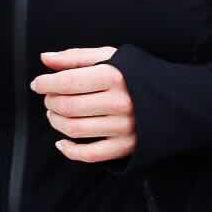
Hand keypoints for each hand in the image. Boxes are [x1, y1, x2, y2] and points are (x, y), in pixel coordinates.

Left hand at [32, 45, 136, 163]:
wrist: (174, 99)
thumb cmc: (136, 75)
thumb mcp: (110, 57)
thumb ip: (76, 57)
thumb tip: (45, 58)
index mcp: (115, 76)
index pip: (68, 82)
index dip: (46, 83)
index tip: (37, 84)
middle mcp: (120, 102)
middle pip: (68, 106)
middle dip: (51, 102)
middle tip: (49, 98)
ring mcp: (124, 127)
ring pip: (74, 129)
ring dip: (56, 122)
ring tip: (55, 113)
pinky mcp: (125, 146)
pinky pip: (89, 154)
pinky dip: (69, 151)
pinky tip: (61, 142)